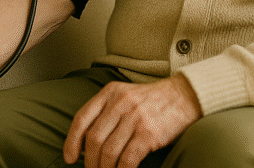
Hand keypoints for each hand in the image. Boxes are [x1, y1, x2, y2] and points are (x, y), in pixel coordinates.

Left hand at [62, 74, 202, 167]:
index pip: (82, 118)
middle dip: (90, 161)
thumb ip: (106, 111)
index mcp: (110, 92)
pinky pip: (127, 159)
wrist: (184, 96)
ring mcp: (135, 118)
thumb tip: (86, 143)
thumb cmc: (152, 100)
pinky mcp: (148, 133)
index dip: (71, 141)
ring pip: (109, 151)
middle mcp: (120, 103)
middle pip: (94, 139)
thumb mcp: (125, 94)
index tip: (69, 158)